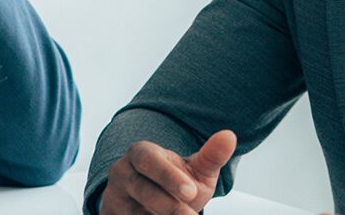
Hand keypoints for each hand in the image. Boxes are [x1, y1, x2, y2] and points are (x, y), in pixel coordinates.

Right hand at [101, 131, 236, 214]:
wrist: (155, 202)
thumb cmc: (176, 182)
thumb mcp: (195, 169)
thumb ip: (211, 156)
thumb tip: (229, 137)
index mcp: (141, 153)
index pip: (148, 160)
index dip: (168, 177)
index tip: (191, 191)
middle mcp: (122, 173)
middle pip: (141, 189)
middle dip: (168, 204)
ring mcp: (114, 198)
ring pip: (133, 211)